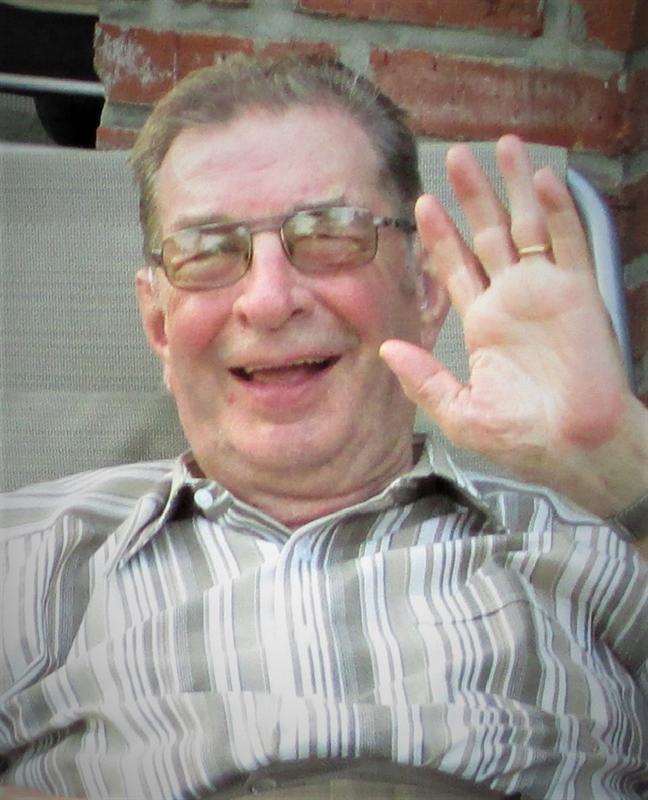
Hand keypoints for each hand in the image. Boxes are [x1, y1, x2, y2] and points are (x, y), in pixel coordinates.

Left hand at [380, 135, 647, 532]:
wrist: (575, 448)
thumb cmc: (522, 439)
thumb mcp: (460, 412)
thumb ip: (424, 379)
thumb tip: (387, 349)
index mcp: (483, 325)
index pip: (456, 268)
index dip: (440, 235)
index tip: (423, 203)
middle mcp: (512, 301)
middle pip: (488, 234)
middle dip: (473, 196)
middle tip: (456, 157)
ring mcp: (546, 293)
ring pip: (528, 226)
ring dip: (514, 187)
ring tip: (502, 147)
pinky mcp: (579, 293)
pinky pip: (569, 242)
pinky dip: (558, 209)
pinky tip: (543, 179)